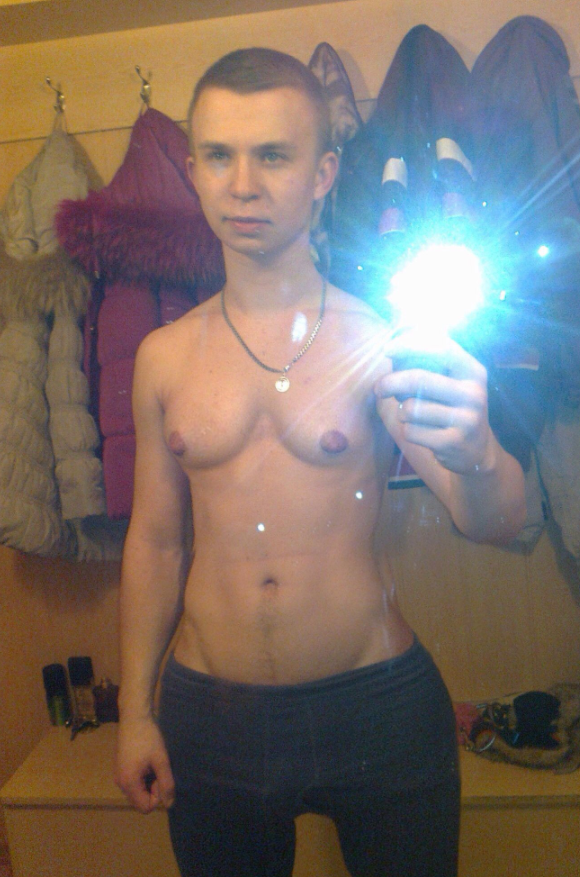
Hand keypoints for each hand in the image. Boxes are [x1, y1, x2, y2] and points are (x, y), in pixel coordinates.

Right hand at [115, 717, 174, 813]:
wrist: (134, 717)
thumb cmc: (148, 738)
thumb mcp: (161, 761)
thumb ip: (166, 784)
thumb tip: (169, 805)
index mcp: (128, 783)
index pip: (145, 807)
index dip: (157, 796)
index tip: (161, 776)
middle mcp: (120, 783)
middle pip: (140, 800)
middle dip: (152, 789)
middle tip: (158, 768)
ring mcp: (118, 775)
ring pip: (137, 790)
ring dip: (148, 782)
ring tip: (152, 762)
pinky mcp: (119, 767)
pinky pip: (132, 781)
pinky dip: (142, 776)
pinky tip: (146, 759)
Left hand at [375, 333, 493, 474]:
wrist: (477, 450)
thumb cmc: (452, 408)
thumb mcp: (452, 382)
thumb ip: (429, 364)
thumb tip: (392, 350)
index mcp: (474, 372)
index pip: (441, 348)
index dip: (410, 345)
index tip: (387, 349)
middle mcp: (474, 394)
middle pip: (419, 379)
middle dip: (391, 382)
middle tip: (378, 388)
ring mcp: (466, 420)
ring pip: (411, 408)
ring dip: (403, 412)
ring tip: (414, 416)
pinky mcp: (453, 443)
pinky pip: (411, 431)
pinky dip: (408, 431)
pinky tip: (422, 434)